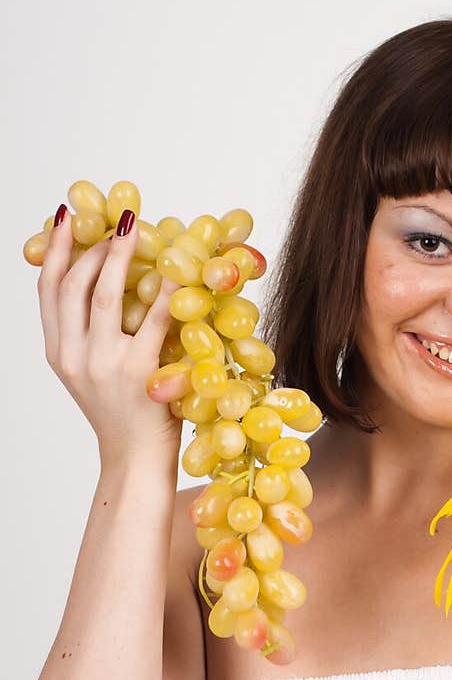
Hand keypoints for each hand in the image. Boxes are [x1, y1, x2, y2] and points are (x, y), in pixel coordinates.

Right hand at [37, 207, 182, 465]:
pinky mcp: (138, 373)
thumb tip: (107, 280)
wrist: (136, 462)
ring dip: (118, 256)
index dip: (53, 250)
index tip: (64, 218)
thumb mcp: (92, 374)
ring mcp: (104, 365)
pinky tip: (176, 269)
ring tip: (133, 228)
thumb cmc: (123, 416)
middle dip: (91, 246)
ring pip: (103, 295)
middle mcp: (74, 356)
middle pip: (72, 286)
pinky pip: (152, 320)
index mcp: (59, 353)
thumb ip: (91, 335)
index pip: (47, 291)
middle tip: (113, 222)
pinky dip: (164, 290)